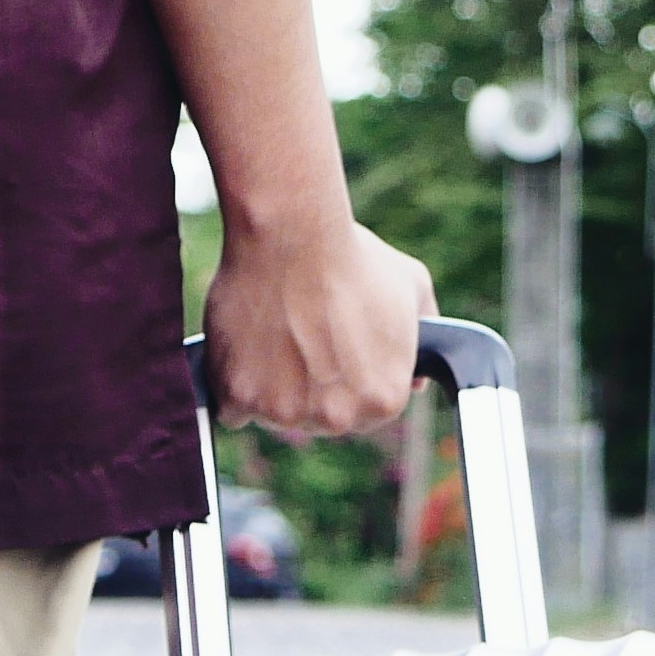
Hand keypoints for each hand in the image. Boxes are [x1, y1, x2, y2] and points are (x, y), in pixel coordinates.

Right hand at [201, 215, 436, 437]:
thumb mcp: (412, 288)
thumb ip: (425, 335)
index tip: (331, 348)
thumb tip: (419, 379)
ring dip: (266, 386)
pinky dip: (230, 385)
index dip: (345, 379)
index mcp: (383, 401)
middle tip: (299, 336)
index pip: (360, 412)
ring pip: (271, 415)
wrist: (293, 235)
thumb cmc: (352, 257)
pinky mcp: (239, 398)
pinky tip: (242, 348)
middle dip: (306, 387)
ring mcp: (286, 412)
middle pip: (315, 419)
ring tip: (271, 333)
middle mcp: (338, 418)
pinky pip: (229, 409)